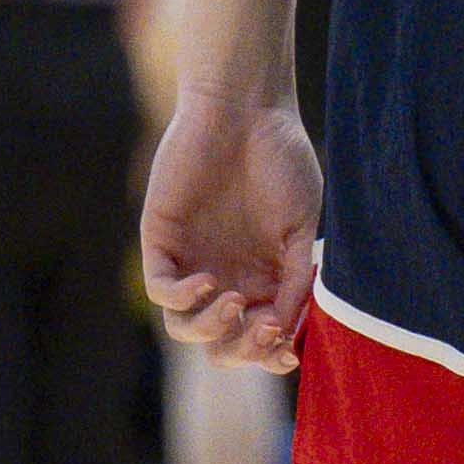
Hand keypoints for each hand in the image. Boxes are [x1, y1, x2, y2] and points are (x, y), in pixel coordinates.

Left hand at [142, 91, 322, 370]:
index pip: (258, 339)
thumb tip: (292, 330)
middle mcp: (225, 277)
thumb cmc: (281, 160)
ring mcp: (191, 262)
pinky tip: (208, 283)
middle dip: (243, 349)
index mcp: (262, 279)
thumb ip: (297, 278)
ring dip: (212, 329)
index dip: (270, 354)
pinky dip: (182, 298)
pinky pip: (161, 290)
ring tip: (235, 303)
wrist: (245, 109)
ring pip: (186, 328)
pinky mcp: (162, 243)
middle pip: (221, 344)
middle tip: (265, 329)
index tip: (288, 348)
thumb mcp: (302, 226)